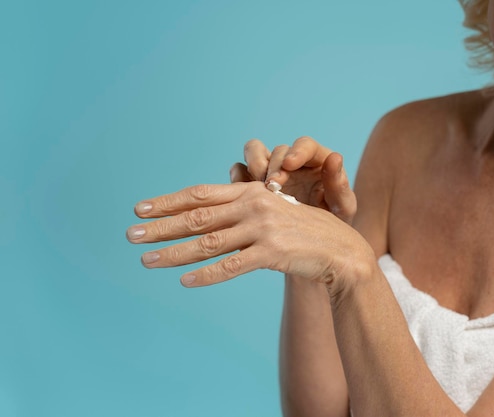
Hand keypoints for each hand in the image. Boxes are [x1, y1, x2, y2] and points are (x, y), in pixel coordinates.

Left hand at [126, 182, 374, 289]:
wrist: (339, 249)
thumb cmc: (302, 231)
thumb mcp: (271, 213)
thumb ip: (240, 212)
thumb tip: (202, 220)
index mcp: (251, 192)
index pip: (201, 194)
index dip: (168, 201)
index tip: (140, 208)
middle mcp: (254, 206)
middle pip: (198, 217)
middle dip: (161, 227)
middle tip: (131, 235)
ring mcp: (264, 229)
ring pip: (209, 242)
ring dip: (174, 253)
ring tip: (147, 261)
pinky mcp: (273, 253)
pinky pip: (232, 266)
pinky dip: (207, 274)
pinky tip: (185, 281)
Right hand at [229, 137, 356, 223]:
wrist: (318, 245)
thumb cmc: (335, 222)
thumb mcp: (343, 207)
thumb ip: (339, 184)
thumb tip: (335, 157)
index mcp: (316, 160)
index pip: (304, 145)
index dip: (295, 151)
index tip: (290, 164)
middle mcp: (292, 161)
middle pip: (276, 149)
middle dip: (272, 164)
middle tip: (272, 185)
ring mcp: (271, 171)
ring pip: (253, 154)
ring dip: (252, 168)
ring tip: (257, 190)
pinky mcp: (254, 184)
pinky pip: (240, 173)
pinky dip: (238, 181)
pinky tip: (243, 198)